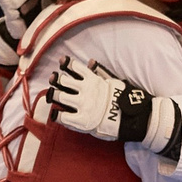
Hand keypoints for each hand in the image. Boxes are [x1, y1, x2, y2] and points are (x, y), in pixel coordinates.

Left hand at [47, 59, 176, 153]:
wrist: (130, 118)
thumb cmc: (123, 99)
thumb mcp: (113, 81)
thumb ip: (100, 71)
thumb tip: (90, 61)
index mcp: (93, 80)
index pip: (75, 67)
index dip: (66, 63)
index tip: (61, 61)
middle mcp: (85, 91)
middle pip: (63, 81)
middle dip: (56, 79)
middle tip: (53, 79)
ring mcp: (82, 105)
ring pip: (60, 96)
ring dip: (53, 95)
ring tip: (51, 95)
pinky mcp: (81, 120)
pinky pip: (62, 115)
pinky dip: (56, 114)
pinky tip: (55, 113)